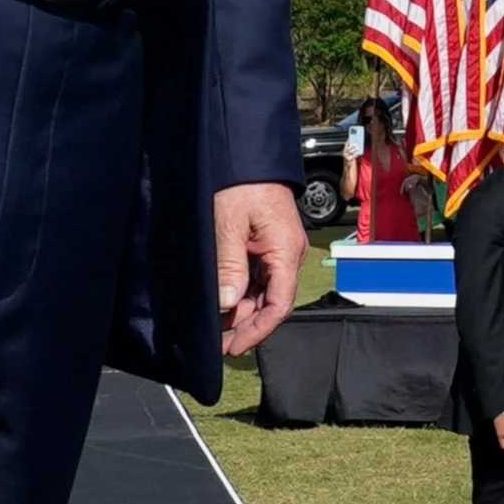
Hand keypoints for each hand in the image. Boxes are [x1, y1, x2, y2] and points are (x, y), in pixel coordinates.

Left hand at [213, 181, 305, 359]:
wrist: (248, 157)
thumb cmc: (242, 184)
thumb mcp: (228, 227)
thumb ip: (230, 267)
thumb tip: (226, 304)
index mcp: (285, 252)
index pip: (278, 305)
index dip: (257, 331)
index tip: (235, 347)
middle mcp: (287, 255)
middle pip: (271, 302)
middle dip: (245, 325)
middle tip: (218, 344)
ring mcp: (279, 250)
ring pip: (263, 292)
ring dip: (241, 311)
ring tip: (216, 326)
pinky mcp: (268, 245)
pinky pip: (258, 278)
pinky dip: (241, 293)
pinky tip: (223, 303)